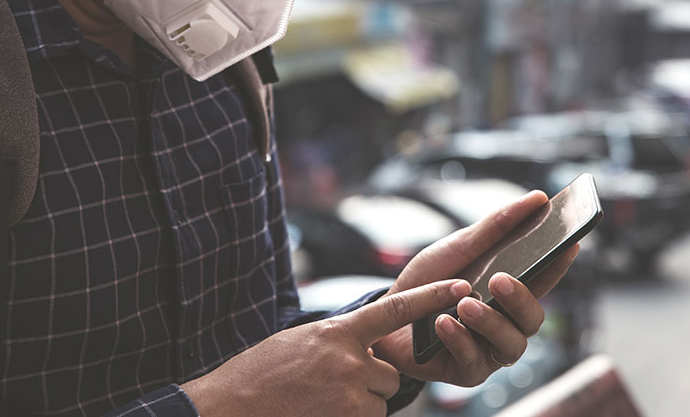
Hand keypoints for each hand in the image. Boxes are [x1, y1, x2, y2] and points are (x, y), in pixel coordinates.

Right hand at [181, 279, 470, 416]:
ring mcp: (349, 393)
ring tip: (318, 402)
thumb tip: (363, 347)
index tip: (462, 286)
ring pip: (379, 401)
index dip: (432, 297)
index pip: (395, 309)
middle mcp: (349, 359)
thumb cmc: (257, 376)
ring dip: (360, 405)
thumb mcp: (299, 343)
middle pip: (389, 374)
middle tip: (330, 387)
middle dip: (370, 383)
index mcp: (337, 331)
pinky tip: (319, 413)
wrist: (227, 407)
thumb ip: (337, 340)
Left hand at [371, 190, 580, 386]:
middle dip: (520, 299)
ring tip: (464, 303)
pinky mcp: (466, 371)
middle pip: (533, 319)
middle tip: (500, 279)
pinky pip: (474, 361)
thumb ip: (496, 227)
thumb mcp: (458, 247)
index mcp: (509, 292)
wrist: (384, 315)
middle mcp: (506, 323)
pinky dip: (459, 339)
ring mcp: (489, 349)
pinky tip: (442, 323)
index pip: (544, 279)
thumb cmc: (426, 281)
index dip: (559, 265)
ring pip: (511, 344)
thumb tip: (537, 198)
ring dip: (490, 322)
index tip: (569, 245)